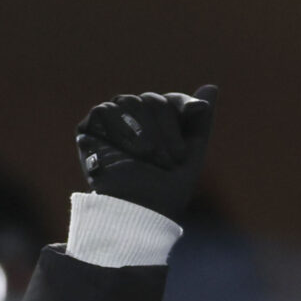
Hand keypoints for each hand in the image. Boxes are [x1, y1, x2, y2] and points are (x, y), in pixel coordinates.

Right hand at [74, 85, 218, 223]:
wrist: (139, 214)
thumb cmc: (165, 192)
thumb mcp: (191, 154)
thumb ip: (200, 122)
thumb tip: (212, 86)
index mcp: (156, 125)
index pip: (171, 101)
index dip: (182, 108)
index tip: (195, 118)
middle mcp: (133, 120)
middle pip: (152, 100)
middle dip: (165, 129)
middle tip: (169, 160)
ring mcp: (110, 124)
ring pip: (130, 102)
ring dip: (144, 131)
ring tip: (148, 157)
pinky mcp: (88, 130)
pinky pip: (105, 111)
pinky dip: (120, 129)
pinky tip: (130, 150)